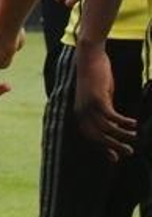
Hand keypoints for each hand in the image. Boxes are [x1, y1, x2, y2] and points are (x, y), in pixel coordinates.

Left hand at [73, 42, 136, 159]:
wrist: (90, 58)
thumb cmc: (97, 79)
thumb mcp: (100, 99)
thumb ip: (104, 114)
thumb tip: (114, 127)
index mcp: (80, 114)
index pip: (89, 137)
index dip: (102, 148)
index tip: (115, 158)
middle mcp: (81, 112)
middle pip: (96, 137)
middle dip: (113, 146)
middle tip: (129, 152)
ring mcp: (88, 106)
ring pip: (105, 128)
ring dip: (122, 135)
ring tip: (135, 138)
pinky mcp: (97, 98)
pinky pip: (112, 116)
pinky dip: (123, 122)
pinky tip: (134, 123)